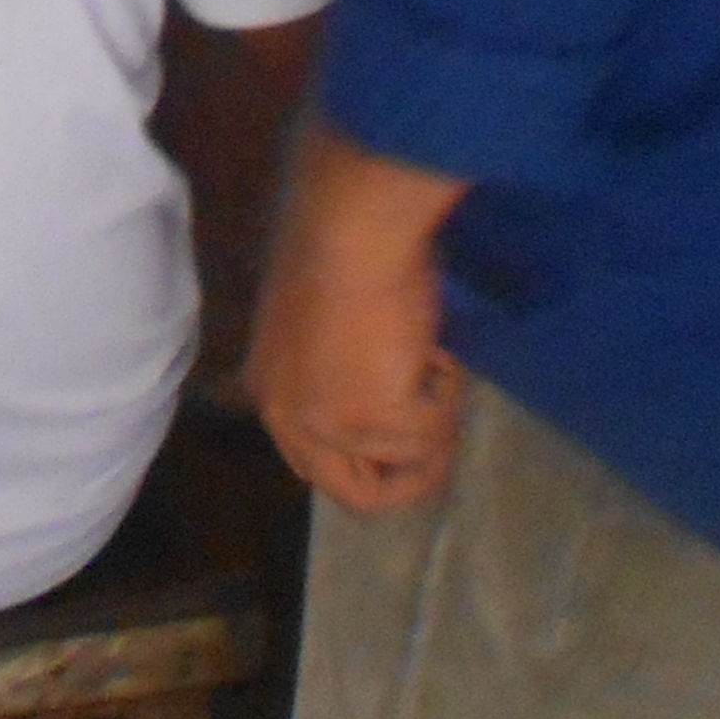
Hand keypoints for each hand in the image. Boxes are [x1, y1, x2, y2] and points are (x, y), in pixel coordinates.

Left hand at [249, 126, 469, 515]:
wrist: (351, 223)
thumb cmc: (340, 250)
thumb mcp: (324, 327)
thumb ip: (339, 372)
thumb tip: (386, 394)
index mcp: (270, 393)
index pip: (316, 467)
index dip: (371, 460)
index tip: (410, 437)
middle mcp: (289, 420)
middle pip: (356, 495)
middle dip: (412, 475)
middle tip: (443, 433)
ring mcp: (329, 425)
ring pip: (410, 459)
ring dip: (437, 412)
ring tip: (433, 353)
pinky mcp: (374, 419)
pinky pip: (435, 435)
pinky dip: (449, 395)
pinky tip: (436, 349)